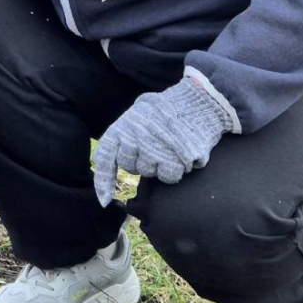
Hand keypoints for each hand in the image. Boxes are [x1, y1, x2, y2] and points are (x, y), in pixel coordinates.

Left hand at [93, 77, 234, 199]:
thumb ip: (126, 131)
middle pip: (132, 167)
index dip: (103, 180)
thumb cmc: (168, 108)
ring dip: (161, 165)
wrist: (199, 102)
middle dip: (142, 162)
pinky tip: (182, 154)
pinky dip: (177, 169)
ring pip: (151, 173)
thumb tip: (115, 155)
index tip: (104, 200)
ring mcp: (154, 149)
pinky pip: (169, 176)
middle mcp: (135, 138)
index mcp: (124, 126)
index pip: (106, 156)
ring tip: (171, 147)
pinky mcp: (174, 159)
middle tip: (156, 147)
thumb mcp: (140, 111)